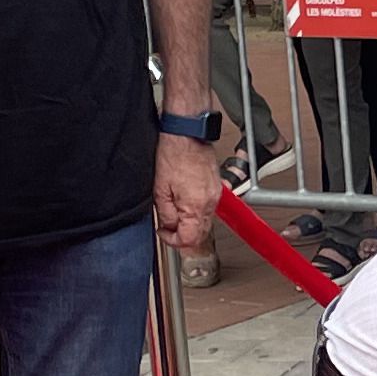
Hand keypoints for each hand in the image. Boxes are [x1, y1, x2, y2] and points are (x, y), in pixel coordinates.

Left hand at [155, 131, 219, 251]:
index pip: (190, 239)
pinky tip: (185, 203)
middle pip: (201, 234)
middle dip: (183, 235)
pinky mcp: (217, 187)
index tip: (163, 232)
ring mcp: (216, 195)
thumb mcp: (160, 189)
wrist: (187, 134)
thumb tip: (169, 226)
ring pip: (205, 222)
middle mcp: (210, 203)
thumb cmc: (174, 154)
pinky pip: (208, 209)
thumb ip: (166, 213)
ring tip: (175, 212)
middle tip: (168, 228)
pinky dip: (197, 212)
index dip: (173, 241)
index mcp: (196, 206)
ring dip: (190, 223)